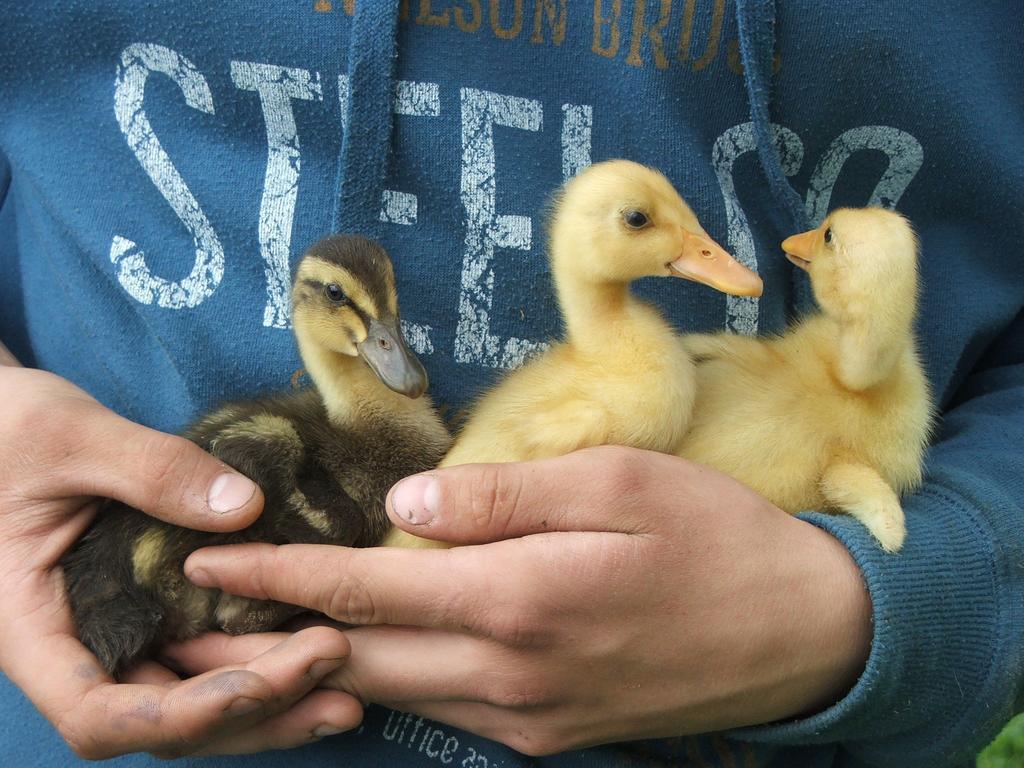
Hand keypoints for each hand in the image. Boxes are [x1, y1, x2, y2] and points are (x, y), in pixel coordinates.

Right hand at [0, 365, 361, 756]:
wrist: (3, 424)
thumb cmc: (11, 429)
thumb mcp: (72, 437)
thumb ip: (151, 470)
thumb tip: (245, 505)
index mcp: (35, 628)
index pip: (97, 714)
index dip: (178, 716)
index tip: (253, 685)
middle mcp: (80, 650)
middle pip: (165, 722)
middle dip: (252, 709)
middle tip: (336, 671)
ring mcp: (124, 634)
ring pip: (195, 701)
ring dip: (269, 703)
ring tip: (348, 692)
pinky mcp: (158, 612)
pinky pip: (209, 655)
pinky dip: (261, 664)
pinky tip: (319, 654)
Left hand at [180, 446, 871, 754]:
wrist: (803, 634)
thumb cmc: (716, 535)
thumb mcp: (620, 481)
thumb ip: (503, 494)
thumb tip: (403, 504)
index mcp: (518, 598)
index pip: (361, 586)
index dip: (276, 573)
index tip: (205, 560)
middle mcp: (509, 674)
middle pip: (359, 652)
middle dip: (274, 629)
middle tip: (208, 603)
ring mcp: (529, 716)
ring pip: (396, 686)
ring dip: (328, 653)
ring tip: (272, 619)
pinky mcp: (551, 734)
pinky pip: (450, 705)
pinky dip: (397, 672)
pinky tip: (379, 642)